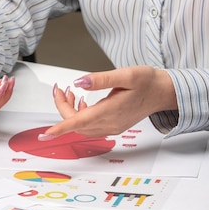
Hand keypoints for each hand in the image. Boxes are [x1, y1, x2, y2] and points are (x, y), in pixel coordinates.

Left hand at [39, 66, 176, 138]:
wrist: (163, 92)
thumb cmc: (147, 82)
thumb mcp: (125, 74)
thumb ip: (101, 79)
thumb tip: (80, 82)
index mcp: (110, 111)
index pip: (79, 122)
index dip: (60, 128)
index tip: (45, 134)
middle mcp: (110, 123)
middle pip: (76, 123)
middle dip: (63, 108)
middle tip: (60, 89)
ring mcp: (112, 127)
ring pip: (82, 126)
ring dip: (71, 112)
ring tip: (70, 93)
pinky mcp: (113, 126)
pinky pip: (90, 127)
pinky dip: (81, 116)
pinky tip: (82, 102)